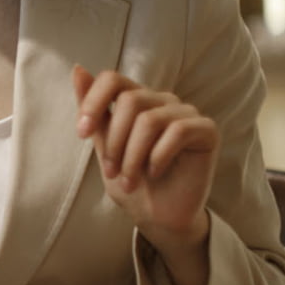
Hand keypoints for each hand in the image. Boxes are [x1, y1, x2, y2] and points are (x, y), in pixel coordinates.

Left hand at [71, 65, 216, 253]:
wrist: (157, 215)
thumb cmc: (131, 180)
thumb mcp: (103, 145)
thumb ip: (94, 112)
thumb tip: (78, 69)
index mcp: (136, 100)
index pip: (112, 79)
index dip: (93, 102)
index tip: (81, 133)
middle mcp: (162, 100)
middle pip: (130, 100)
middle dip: (114, 142)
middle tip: (112, 171)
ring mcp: (186, 113)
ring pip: (150, 120)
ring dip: (133, 156)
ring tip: (129, 180)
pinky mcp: (206, 130)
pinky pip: (177, 132)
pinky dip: (158, 158)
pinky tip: (156, 173)